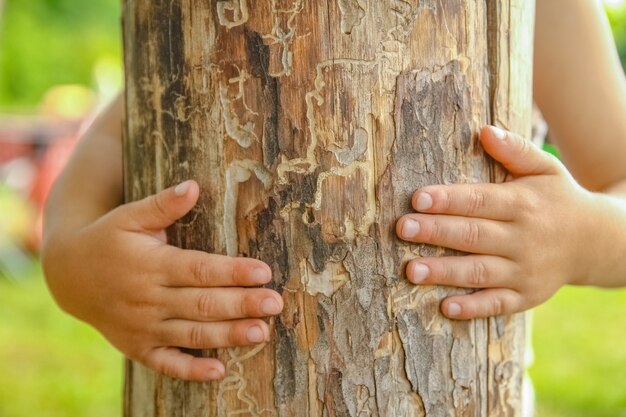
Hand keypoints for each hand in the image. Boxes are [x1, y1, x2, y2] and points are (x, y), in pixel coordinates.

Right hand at [42, 180, 282, 380]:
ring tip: (262, 332)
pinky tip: (219, 371)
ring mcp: (143, 327)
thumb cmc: (107, 239)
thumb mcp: (129, 216)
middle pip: (203, 304)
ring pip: (192, 333)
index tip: (264, 271)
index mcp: (152, 264)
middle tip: (275, 303)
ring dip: (229, 335)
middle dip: (242, 304)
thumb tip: (193, 186)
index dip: (233, 271)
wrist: (68, 275)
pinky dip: (191, 370)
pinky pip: (167, 363)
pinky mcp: (138, 347)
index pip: (200, 269)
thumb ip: (162, 205)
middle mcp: (149, 299)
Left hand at [396, 126, 597, 319]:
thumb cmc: (556, 199)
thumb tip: (484, 131)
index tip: (417, 199)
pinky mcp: (526, 296)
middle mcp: (524, 239)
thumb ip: (516, 150)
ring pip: (480, 272)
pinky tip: (445, 307)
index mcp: (523, 204)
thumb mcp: (545, 169)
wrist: (595, 242)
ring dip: (444, 272)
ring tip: (411, 270)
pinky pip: (498, 304)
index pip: (480, 201)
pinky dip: (473, 308)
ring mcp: (525, 271)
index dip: (448, 200)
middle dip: (436, 232)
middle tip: (402, 228)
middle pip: (473, 235)